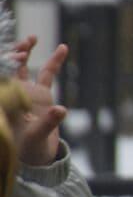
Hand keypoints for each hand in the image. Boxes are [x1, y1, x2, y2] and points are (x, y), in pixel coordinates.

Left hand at [9, 35, 68, 165]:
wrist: (38, 158)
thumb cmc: (29, 150)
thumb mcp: (36, 138)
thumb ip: (48, 123)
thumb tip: (61, 110)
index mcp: (7, 102)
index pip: (3, 79)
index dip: (8, 66)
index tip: (17, 57)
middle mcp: (14, 94)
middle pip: (10, 69)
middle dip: (13, 54)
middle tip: (24, 43)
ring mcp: (27, 92)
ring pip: (24, 67)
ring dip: (26, 52)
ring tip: (31, 38)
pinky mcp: (41, 95)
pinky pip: (48, 75)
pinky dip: (55, 62)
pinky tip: (62, 48)